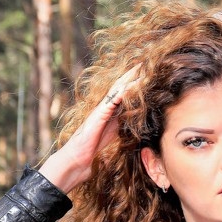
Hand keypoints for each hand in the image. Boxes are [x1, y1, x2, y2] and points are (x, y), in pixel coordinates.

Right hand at [39, 65, 139, 193]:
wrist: (78, 158)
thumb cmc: (92, 148)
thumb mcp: (111, 134)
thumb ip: (120, 124)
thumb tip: (132, 121)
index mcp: (108, 112)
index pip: (121, 94)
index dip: (131, 83)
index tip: (143, 73)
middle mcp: (104, 107)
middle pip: (119, 87)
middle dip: (130, 75)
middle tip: (142, 64)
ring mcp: (100, 110)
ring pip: (116, 91)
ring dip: (128, 80)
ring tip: (139, 70)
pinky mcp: (98, 116)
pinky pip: (112, 102)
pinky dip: (122, 94)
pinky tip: (130, 87)